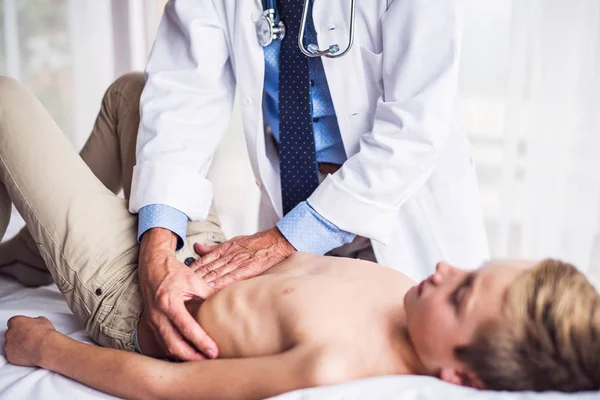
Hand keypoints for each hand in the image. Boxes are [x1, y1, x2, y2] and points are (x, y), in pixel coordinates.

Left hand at [5, 316, 56, 366]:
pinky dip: (18, 354)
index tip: (25, 327)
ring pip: (11, 344)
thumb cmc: (44, 334)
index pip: (14, 322)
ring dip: (18, 344)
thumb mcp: (43, 321)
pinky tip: (28, 352)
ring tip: (30, 345)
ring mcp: (8, 345)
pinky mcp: (10, 356)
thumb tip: (36, 324)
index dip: (21, 325)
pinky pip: (12, 354)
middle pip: (11, 333)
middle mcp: (9, 333)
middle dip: (19, 335)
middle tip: (29, 336)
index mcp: (16, 321)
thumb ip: (35, 321)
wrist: (45, 347)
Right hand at [139, 229, 217, 360]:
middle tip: (209, 361)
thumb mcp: (194, 280)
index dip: (201, 342)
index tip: (214, 352)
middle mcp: (157, 314)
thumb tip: (227, 306)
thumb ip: (210, 295)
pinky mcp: (150, 323)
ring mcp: (151, 320)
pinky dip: (175, 350)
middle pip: (174, 345)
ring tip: (201, 360)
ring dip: (184, 356)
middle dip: (192, 357)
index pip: (186, 328)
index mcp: (169, 302)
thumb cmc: (174, 271)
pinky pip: (162, 342)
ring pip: (167, 346)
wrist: (152, 265)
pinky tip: (188, 352)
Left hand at [192, 227, 295, 288]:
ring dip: (205, 282)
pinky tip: (214, 289)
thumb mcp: (232, 241)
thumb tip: (197, 247)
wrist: (274, 242)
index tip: (181, 275)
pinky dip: (223, 283)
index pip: (204, 260)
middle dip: (194, 278)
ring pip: (217, 273)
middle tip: (182, 286)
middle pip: (207, 268)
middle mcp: (229, 255)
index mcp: (224, 249)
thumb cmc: (255, 243)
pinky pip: (233, 277)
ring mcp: (238, 262)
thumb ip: (213, 248)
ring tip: (193, 290)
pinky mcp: (248, 269)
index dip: (192, 269)